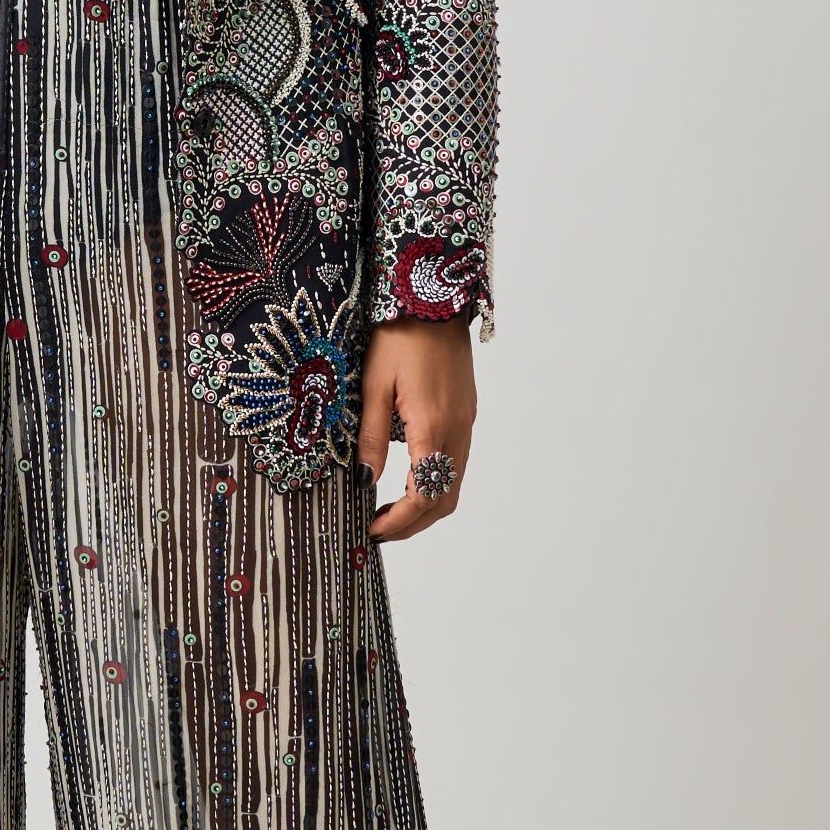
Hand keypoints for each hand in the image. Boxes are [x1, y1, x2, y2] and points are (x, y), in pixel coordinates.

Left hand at [358, 317, 476, 541]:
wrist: (433, 298)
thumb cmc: (399, 336)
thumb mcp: (373, 386)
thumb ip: (371, 437)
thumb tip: (364, 481)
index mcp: (433, 426)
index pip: (424, 494)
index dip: (400, 520)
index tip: (373, 530)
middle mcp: (457, 430)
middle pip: (445, 497)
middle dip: (413, 522)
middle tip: (379, 531)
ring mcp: (466, 422)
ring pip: (453, 482)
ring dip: (425, 504)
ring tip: (390, 511)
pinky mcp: (465, 413)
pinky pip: (456, 461)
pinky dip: (435, 482)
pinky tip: (408, 479)